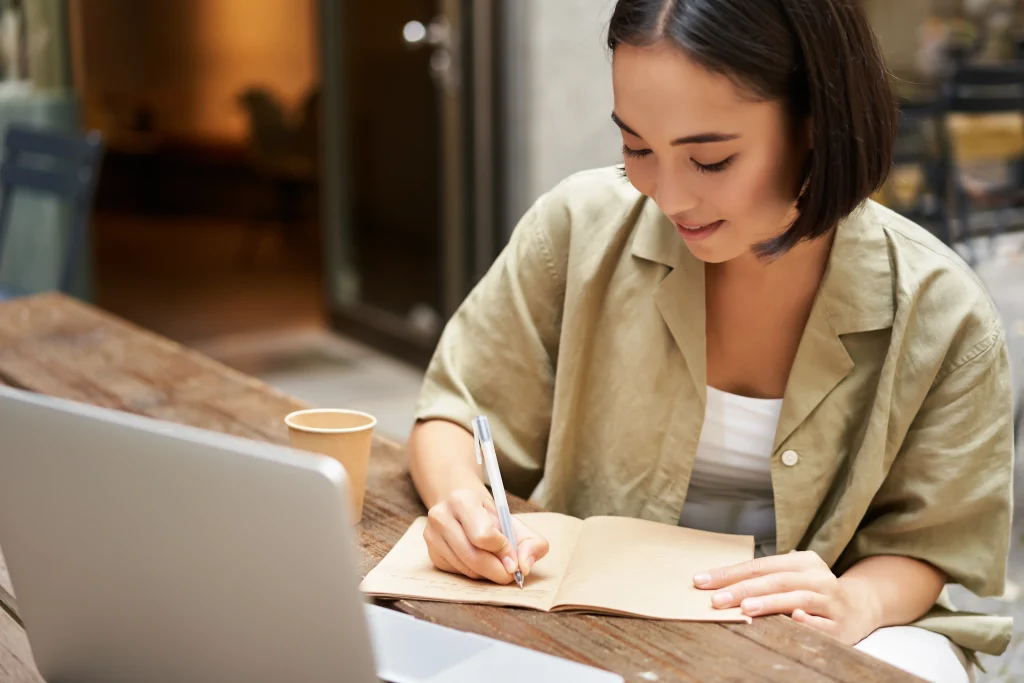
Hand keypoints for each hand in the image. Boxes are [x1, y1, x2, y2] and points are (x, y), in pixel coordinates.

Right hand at [424, 488, 549, 584]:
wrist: (463, 507)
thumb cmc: (491, 517)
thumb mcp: (515, 523)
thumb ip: (532, 543)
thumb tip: (524, 567)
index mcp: (463, 500)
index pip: (484, 535)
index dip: (504, 551)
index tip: (513, 558)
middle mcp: (441, 515)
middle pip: (473, 556)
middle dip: (497, 570)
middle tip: (510, 574)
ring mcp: (431, 535)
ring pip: (465, 568)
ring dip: (486, 574)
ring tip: (496, 565)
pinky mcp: (431, 553)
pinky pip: (457, 573)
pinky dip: (474, 573)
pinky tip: (479, 563)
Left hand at [694, 551, 878, 644]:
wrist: (862, 606)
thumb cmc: (814, 591)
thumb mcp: (793, 577)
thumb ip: (764, 579)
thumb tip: (718, 586)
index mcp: (803, 562)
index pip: (759, 565)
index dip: (729, 573)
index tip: (701, 582)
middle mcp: (818, 578)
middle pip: (776, 580)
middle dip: (743, 589)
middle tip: (716, 599)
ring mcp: (831, 601)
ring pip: (798, 599)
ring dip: (771, 603)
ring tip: (746, 608)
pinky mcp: (841, 625)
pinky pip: (822, 624)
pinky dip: (808, 621)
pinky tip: (794, 619)